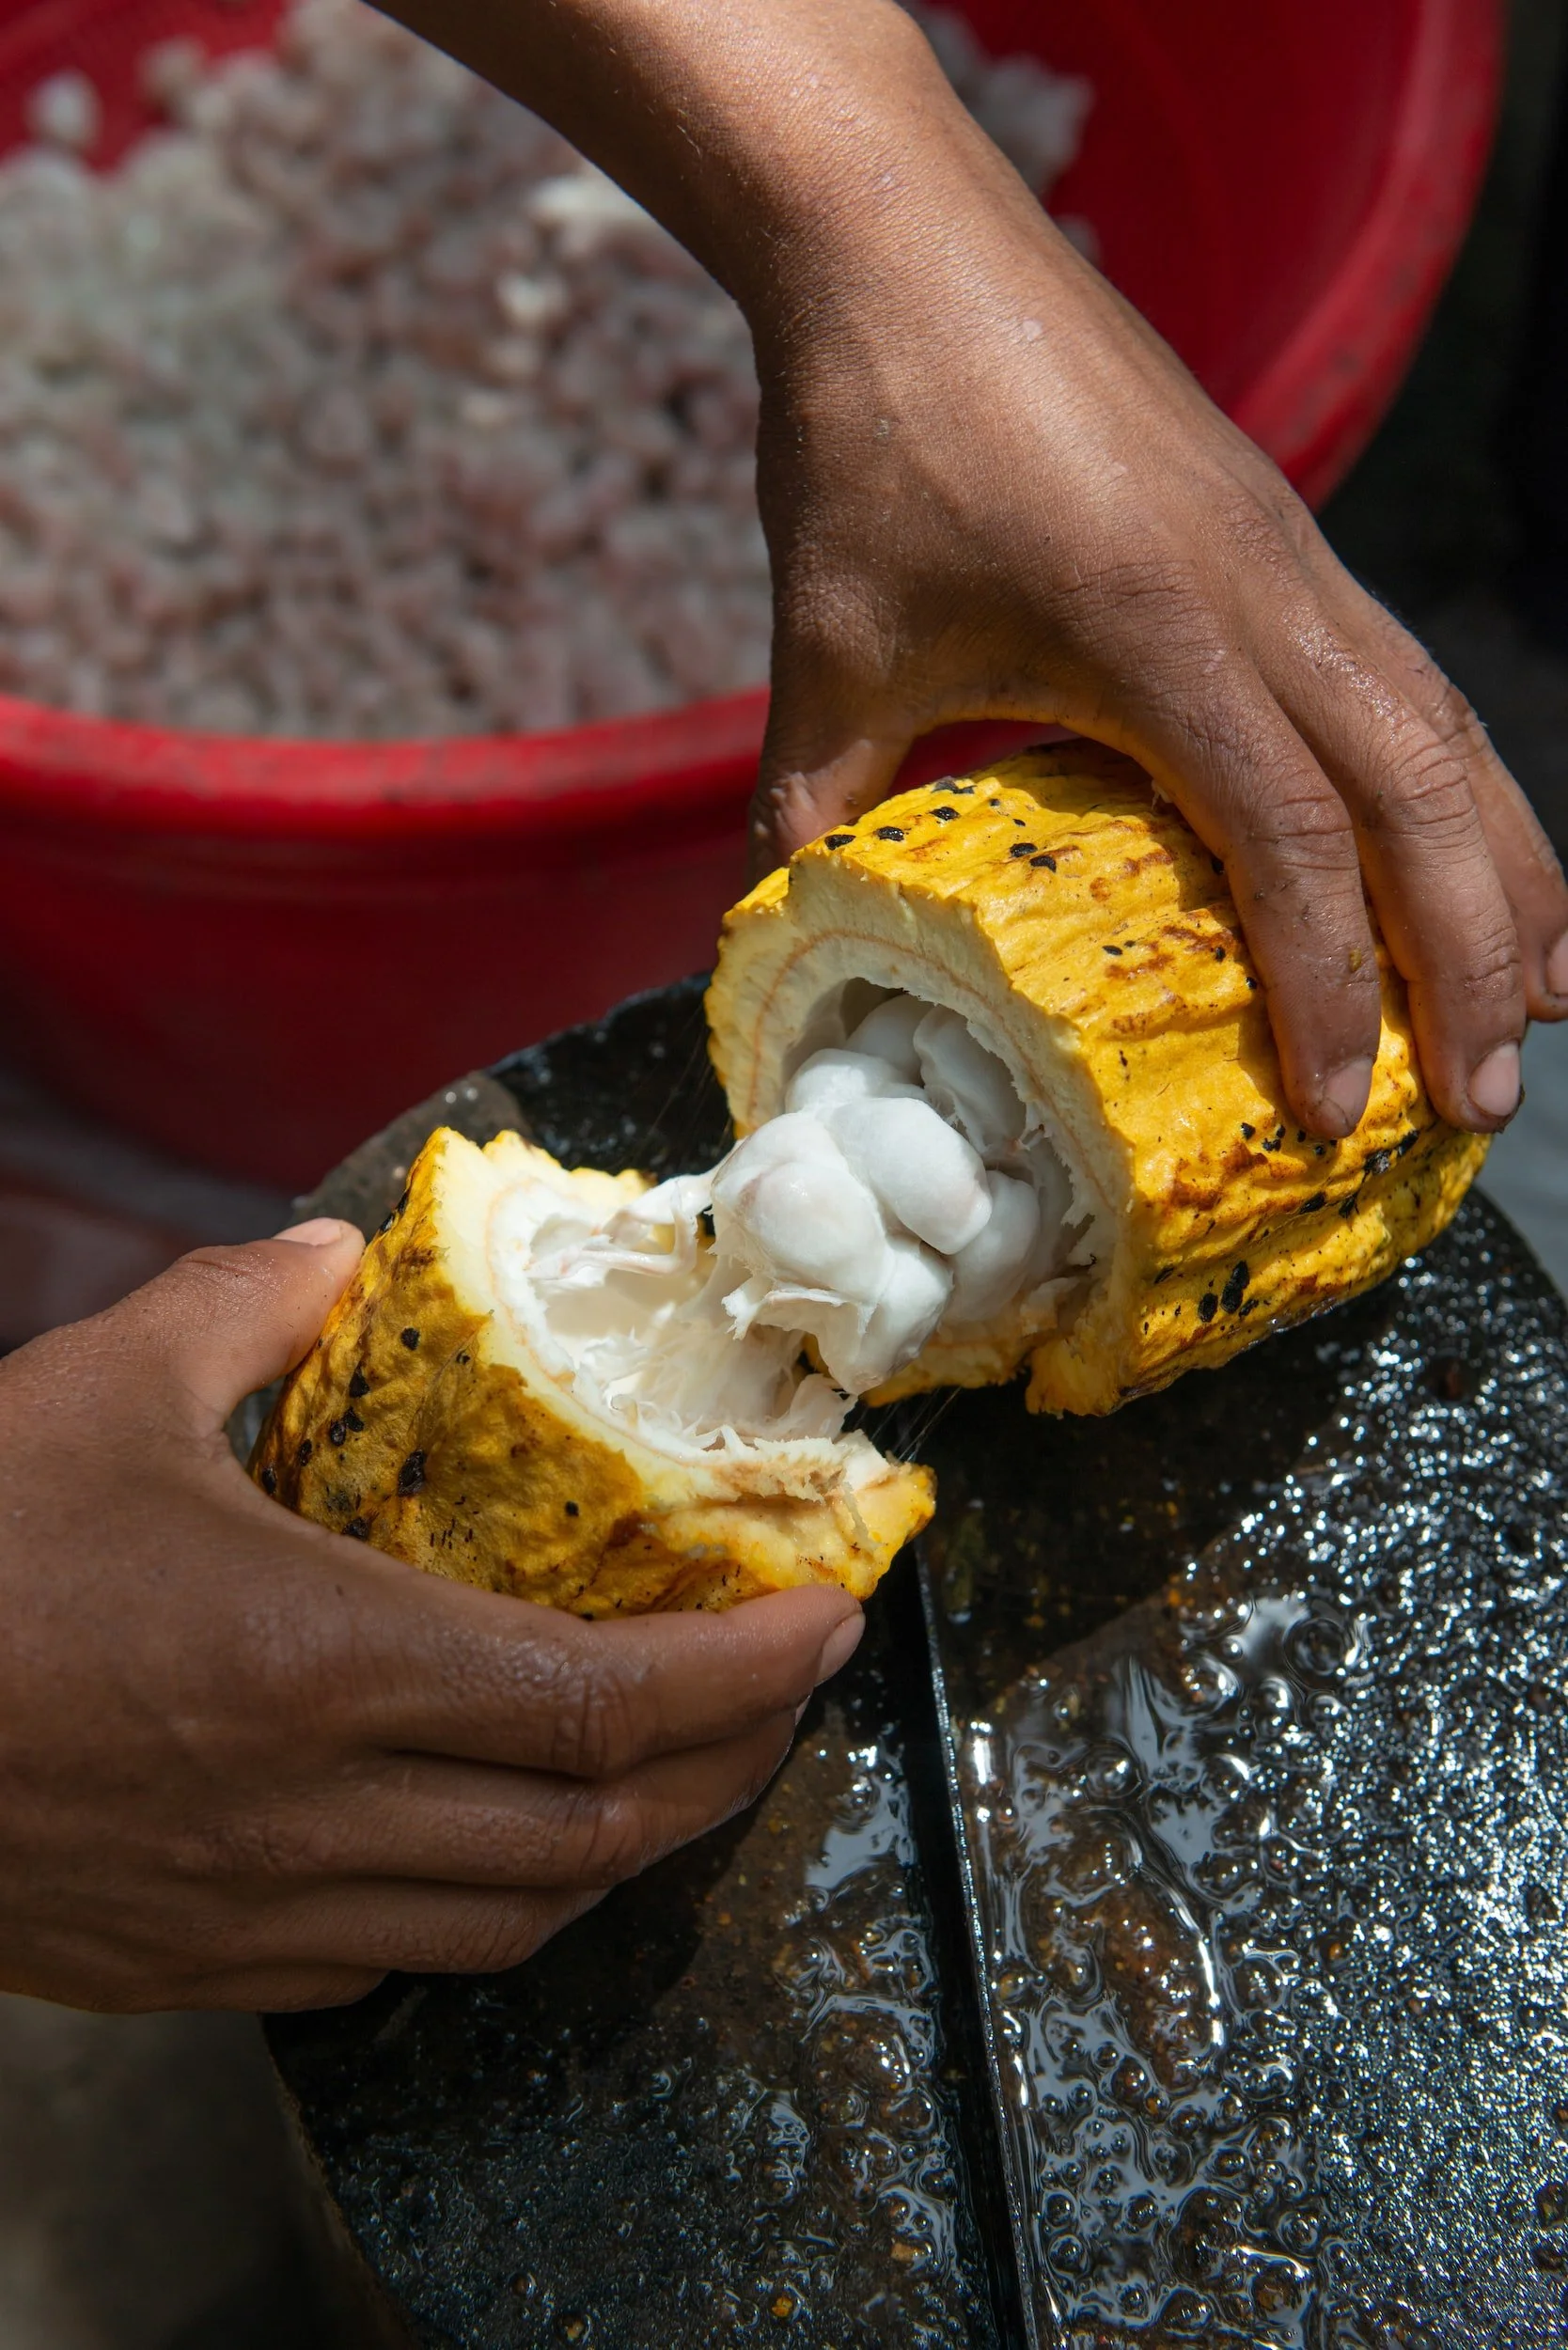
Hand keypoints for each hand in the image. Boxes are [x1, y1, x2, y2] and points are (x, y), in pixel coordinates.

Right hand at [0, 1222, 860, 2011]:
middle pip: (599, 1834)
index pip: (610, 1702)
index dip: (748, 1672)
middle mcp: (319, 1812)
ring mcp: (256, 1911)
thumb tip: (334, 1256)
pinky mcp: (190, 1967)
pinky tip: (484, 1843)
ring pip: (513, 1924)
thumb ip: (246, 1309)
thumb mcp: (102, 1386)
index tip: (827, 1621)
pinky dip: (483, 1908)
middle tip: (781, 1691)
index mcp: (331, 1660)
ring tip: (671, 1770)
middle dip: (729, 1768)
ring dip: (622, 1848)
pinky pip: (389, 1965)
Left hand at [745, 63, 1567, 1141]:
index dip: (1326, 986)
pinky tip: (1470, 853)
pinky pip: (1412, 680)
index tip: (1336, 1113)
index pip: (1290, 836)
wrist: (908, 242)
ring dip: (1503, 874)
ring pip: (1447, 730)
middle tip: (1479, 1105)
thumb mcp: (831, 649)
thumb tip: (771, 940)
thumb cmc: (869, 441)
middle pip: (1423, 794)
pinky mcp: (1288, 538)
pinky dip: (1459, 785)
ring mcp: (1292, 558)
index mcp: (1159, 628)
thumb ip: (812, 809)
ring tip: (1538, 1004)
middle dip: (1471, 961)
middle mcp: (1265, 592)